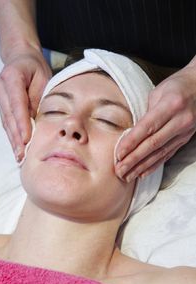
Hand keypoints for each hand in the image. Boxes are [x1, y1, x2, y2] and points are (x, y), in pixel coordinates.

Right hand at [0, 47, 51, 160]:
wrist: (20, 58)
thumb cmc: (35, 68)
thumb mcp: (44, 78)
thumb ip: (39, 98)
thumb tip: (37, 120)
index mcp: (12, 76)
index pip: (17, 104)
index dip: (22, 123)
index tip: (27, 139)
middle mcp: (0, 87)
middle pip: (9, 116)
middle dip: (17, 137)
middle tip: (22, 154)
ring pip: (6, 121)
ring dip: (13, 140)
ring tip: (19, 156)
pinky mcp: (0, 104)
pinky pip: (6, 122)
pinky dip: (12, 135)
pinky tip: (16, 148)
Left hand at [115, 60, 195, 181]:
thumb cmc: (176, 87)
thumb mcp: (158, 93)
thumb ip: (145, 114)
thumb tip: (130, 134)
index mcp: (171, 105)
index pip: (147, 128)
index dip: (131, 142)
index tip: (118, 154)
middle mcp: (180, 120)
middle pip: (153, 144)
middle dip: (133, 159)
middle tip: (119, 170)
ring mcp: (184, 132)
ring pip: (160, 153)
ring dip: (141, 167)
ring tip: (127, 176)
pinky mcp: (185, 139)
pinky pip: (167, 155)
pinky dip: (154, 165)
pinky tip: (142, 173)